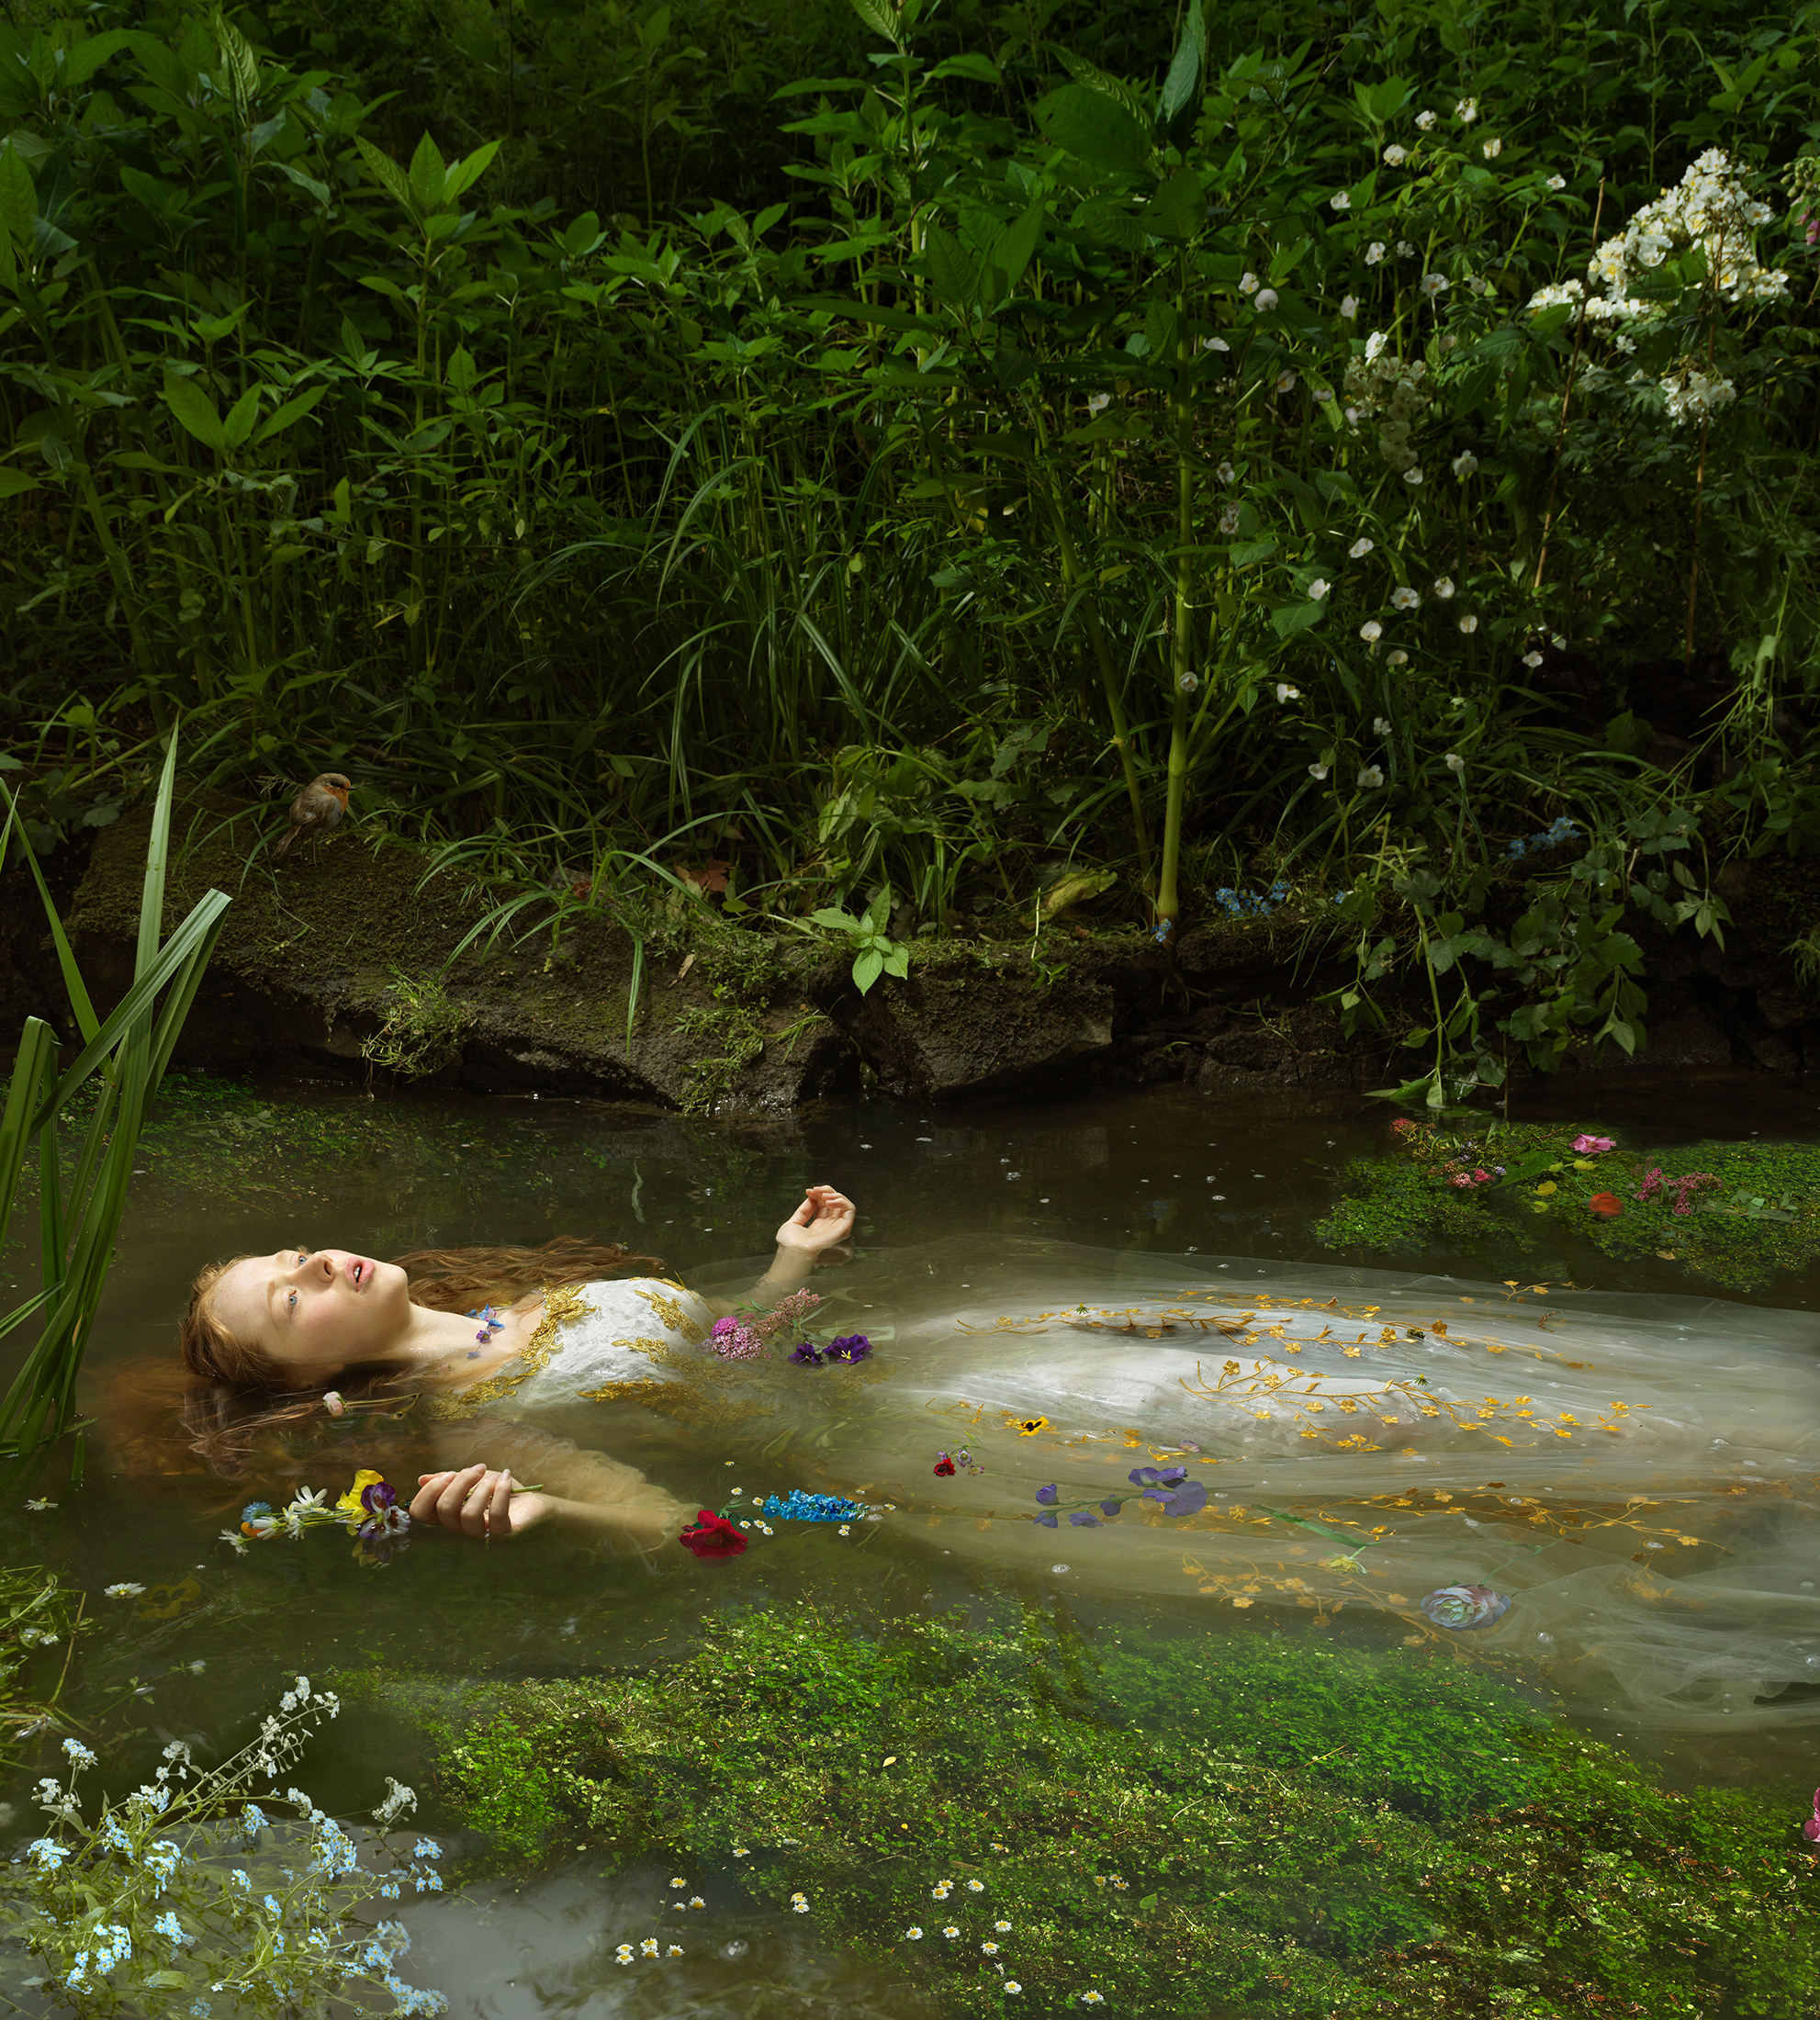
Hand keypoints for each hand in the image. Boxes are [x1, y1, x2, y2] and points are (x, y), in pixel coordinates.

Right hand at [411, 1463, 554, 1539]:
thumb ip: (448, 1480)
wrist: (532, 1499)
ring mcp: (481, 1535)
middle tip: (478, 1469)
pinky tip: (506, 1477)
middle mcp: (460, 1530)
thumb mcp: (472, 1479)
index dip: (429, 1491)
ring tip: (494, 1479)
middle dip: (460, 1482)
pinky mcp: (504, 1535)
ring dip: (482, 1488)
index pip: (421, 1513)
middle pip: (445, 1510)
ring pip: (468, 1515)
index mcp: (448, 1516)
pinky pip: (497, 1517)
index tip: (449, 1474)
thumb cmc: (498, 1490)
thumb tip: (422, 1479)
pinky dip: (502, 1491)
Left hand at [774, 1185, 855, 1257]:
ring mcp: (836, 1228)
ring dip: (835, 1195)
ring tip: (824, 1195)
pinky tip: (830, 1201)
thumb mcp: (794, 1222)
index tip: (809, 1191)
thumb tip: (811, 1197)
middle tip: (816, 1189)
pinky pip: (850, 1211)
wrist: (792, 1251)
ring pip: (845, 1205)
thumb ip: (804, 1210)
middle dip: (826, 1191)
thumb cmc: (790, 1244)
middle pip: (834, 1203)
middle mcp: (828, 1226)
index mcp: (818, 1225)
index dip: (818, 1195)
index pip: (824, 1205)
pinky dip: (842, 1201)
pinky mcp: (843, 1229)